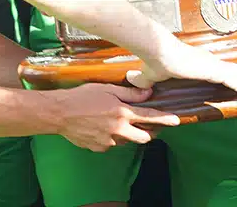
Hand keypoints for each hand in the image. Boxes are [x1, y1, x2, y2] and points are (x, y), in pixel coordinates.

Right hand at [48, 83, 179, 151]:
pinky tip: (104, 126)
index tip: (176, 121)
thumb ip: (130, 93)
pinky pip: (112, 144)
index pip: (150, 117)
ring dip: (130, 133)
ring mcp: (109, 142)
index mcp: (122, 113)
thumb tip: (148, 93)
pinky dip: (114, 137)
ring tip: (120, 121)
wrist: (60, 114)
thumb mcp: (108, 89)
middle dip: (151, 132)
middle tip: (152, 125)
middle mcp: (118, 131)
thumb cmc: (83, 97)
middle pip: (144, 137)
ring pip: (128, 141)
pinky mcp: (99, 148)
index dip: (165, 119)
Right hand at [127, 36, 236, 103]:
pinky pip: (234, 81)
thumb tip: (129, 77)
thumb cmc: (155, 60)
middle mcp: (207, 63)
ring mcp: (211, 65)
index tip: (236, 75)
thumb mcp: (149, 74)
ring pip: (235, 77)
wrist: (158, 52)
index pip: (215, 70)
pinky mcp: (213, 69)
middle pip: (229, 71)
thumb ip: (144, 78)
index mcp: (196, 64)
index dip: (227, 73)